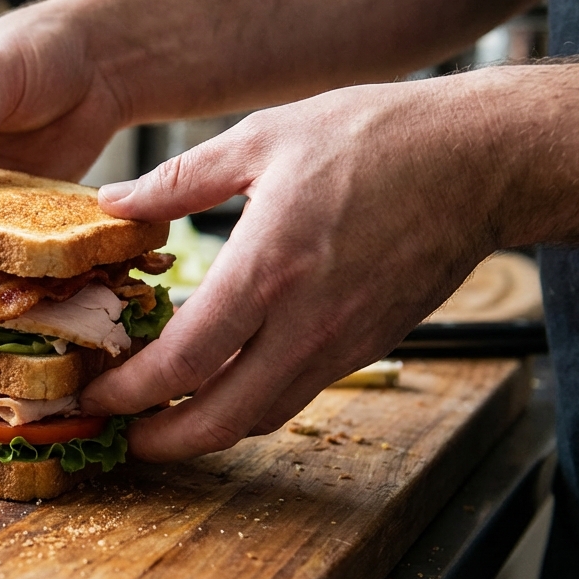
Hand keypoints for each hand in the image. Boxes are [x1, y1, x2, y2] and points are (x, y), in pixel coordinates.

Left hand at [80, 71, 514, 461]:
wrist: (481, 162)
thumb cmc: (375, 138)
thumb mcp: (263, 137)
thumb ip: (180, 178)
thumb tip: (112, 200)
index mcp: (267, 271)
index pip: (184, 362)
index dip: (132, 391)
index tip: (97, 394)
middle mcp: (304, 323)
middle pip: (222, 418)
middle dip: (164, 441)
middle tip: (122, 436)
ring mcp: (342, 342)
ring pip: (263, 415)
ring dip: (208, 430)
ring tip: (165, 419)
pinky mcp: (367, 344)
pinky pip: (298, 391)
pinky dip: (252, 403)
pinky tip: (225, 382)